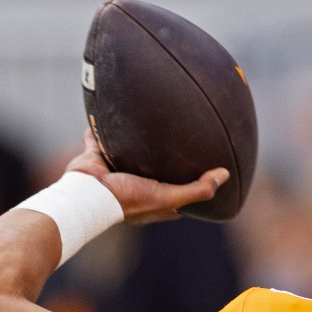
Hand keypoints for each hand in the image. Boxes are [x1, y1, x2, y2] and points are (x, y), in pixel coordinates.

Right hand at [64, 129, 228, 225]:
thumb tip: (224, 175)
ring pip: (128, 153)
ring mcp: (115, 172)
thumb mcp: (169, 197)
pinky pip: (99, 139)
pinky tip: (108, 111)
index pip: (178, 195)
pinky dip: (101, 128)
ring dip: (134, 142)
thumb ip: (198, 189)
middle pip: (154, 171)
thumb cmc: (128, 200)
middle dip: (163, 160)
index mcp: (153, 200)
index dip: (190, 185)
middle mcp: (135, 186)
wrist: (87, 194)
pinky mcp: (98, 157)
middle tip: (178, 140)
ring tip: (146, 123)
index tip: (204, 171)